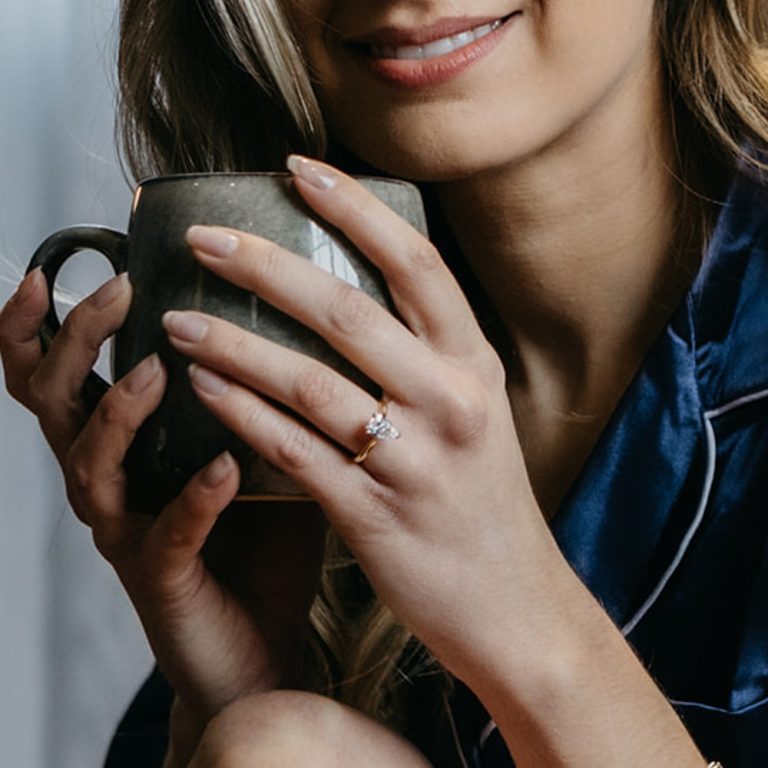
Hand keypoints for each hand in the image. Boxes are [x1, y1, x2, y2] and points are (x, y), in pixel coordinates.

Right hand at [0, 271, 324, 727]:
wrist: (261, 641)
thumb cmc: (259, 535)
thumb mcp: (262, 442)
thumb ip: (265, 388)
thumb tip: (305, 315)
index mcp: (123, 443)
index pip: (58, 374)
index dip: (38, 324)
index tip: (51, 270)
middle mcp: (111, 480)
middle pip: (54, 401)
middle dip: (76, 341)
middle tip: (117, 291)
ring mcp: (127, 530)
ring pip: (90, 464)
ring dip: (118, 411)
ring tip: (156, 372)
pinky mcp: (159, 578)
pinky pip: (166, 534)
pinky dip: (194, 497)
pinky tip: (223, 467)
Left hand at [161, 156, 557, 680]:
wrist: (513, 602)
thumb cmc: (483, 500)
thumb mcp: (475, 413)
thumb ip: (426, 358)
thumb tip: (352, 299)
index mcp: (474, 367)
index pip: (416, 265)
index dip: (355, 208)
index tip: (297, 168)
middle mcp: (448, 402)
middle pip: (347, 312)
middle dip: (266, 267)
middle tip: (203, 240)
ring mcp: (412, 461)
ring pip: (308, 383)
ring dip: (234, 346)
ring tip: (177, 320)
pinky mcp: (374, 515)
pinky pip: (295, 453)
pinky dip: (243, 417)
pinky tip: (203, 391)